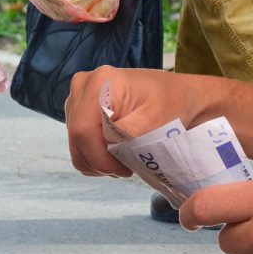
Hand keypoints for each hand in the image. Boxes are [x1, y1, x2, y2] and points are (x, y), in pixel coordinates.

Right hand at [65, 67, 216, 177]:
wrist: (176, 95)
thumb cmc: (171, 104)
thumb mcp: (156, 121)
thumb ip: (127, 134)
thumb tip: (106, 147)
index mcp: (100, 83)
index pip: (83, 130)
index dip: (99, 158)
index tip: (125, 170)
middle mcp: (83, 86)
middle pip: (77, 139)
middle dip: (100, 161)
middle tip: (127, 168)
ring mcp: (78, 98)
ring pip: (76, 145)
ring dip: (98, 161)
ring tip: (125, 160)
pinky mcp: (79, 111)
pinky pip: (78, 145)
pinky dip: (95, 156)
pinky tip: (116, 154)